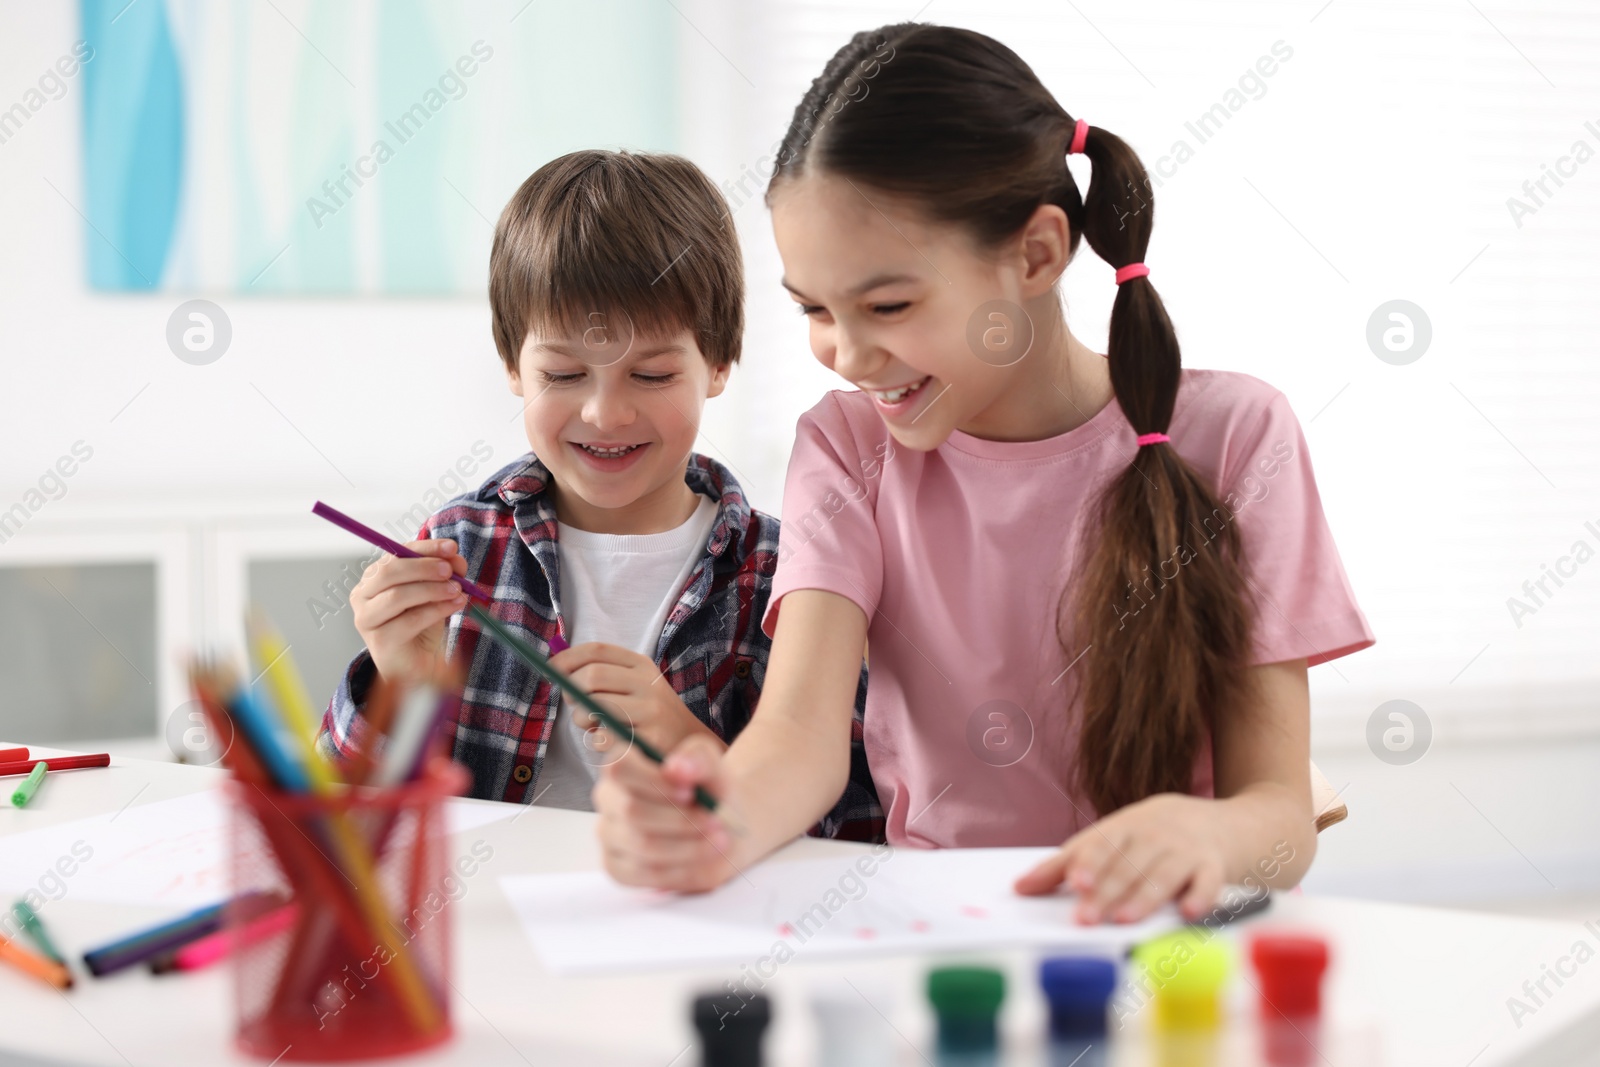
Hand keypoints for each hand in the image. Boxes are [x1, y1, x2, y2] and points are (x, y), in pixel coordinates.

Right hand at [349, 539, 469, 683]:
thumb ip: (444, 573)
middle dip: (424, 567)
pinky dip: (437, 609)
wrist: (417, 665)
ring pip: (398, 596)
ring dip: (432, 589)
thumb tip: (455, 557)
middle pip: (389, 572)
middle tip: (451, 571)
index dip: (424, 548)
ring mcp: (367, 619)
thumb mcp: (435, 592)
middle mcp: (362, 595)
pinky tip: (454, 605)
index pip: (395, 554)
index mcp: (373, 578)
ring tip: (457, 590)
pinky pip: (410, 619)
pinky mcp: (380, 640)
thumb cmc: (421, 626)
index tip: (451, 547)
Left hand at [548, 643, 723, 756]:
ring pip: (593, 707)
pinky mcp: (648, 738)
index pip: (597, 650)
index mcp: (641, 665)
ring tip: (593, 727)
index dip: (566, 658)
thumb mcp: (634, 686)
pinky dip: (597, 742)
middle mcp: (648, 683)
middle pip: (591, 676)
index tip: (550, 669)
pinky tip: (612, 743)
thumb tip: (555, 669)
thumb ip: (601, 675)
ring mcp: (651, 710)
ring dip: (582, 720)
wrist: (690, 746)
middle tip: (575, 706)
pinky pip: (603, 737)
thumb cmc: (649, 717)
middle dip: (572, 691)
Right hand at [593, 733, 742, 891]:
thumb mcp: (712, 765)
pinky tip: (702, 859)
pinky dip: (681, 870)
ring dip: (687, 846)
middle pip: (631, 811)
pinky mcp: (617, 867)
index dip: (655, 782)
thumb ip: (697, 758)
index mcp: (623, 765)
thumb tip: (675, 768)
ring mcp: (609, 834)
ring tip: (718, 840)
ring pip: (642, 845)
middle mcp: (608, 798)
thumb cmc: (709, 789)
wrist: (720, 823)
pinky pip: (644, 874)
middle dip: (679, 819)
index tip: (690, 792)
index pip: (619, 768)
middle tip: (714, 821)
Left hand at [1014, 793, 1226, 923]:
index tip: (1074, 884)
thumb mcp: (1109, 840)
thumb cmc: (1149, 836)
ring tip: (1124, 919)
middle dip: (1107, 892)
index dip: (1088, 864)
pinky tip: (1188, 913)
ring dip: (1144, 897)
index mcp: (1123, 828)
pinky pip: (1208, 882)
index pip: (1102, 845)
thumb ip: (1064, 864)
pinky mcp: (1213, 867)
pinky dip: (1200, 896)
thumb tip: (1019, 887)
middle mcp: (1153, 836)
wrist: (1217, 822)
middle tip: (1086, 918)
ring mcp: (1185, 850)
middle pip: (1128, 865)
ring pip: (1163, 874)